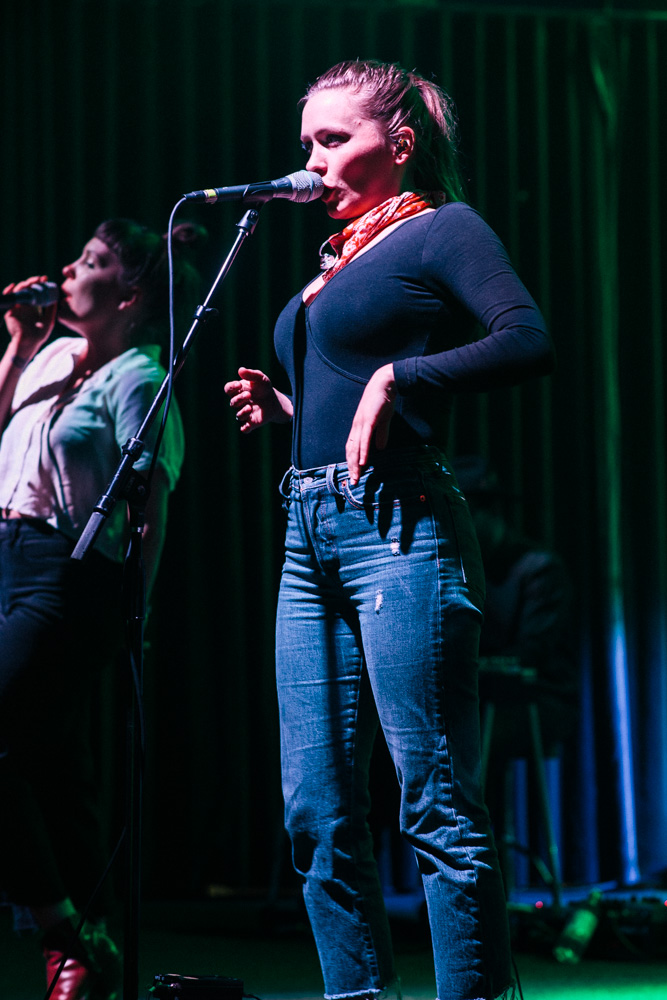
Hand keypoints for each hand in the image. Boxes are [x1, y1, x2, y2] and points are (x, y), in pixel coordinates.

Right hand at [3, 274, 57, 359]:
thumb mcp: (49, 320)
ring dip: (24, 284)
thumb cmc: (39, 335)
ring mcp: (17, 307)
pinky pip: (8, 298)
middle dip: (33, 282)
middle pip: (27, 289)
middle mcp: (24, 305)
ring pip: (18, 291)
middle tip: (40, 279)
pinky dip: (9, 291)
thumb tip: (56, 298)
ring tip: (32, 282)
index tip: (45, 279)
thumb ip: (51, 310)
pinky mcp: (10, 310)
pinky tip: (14, 286)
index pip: (35, 292)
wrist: (29, 343)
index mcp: (33, 307)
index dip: (40, 285)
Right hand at [223, 366, 292, 432]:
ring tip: (250, 407)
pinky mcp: (252, 423)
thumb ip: (251, 374)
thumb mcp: (261, 378)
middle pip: (232, 402)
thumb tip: (240, 370)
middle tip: (249, 394)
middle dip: (239, 398)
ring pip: (238, 416)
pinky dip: (245, 428)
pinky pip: (245, 428)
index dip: (231, 387)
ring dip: (242, 412)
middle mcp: (239, 403)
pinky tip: (248, 425)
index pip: (228, 389)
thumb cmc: (264, 388)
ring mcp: (245, 413)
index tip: (239, 384)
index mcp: (238, 391)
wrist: (275, 401)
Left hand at [346, 363, 396, 484]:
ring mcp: (361, 423)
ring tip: (356, 476)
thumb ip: (381, 435)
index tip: (355, 474)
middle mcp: (357, 427)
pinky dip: (363, 451)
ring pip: (355, 447)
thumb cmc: (383, 401)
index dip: (352, 461)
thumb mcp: (383, 422)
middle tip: (353, 481)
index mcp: (359, 427)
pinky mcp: (368, 420)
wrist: (385, 384)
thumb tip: (380, 448)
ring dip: (355, 463)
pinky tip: (363, 462)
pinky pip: (365, 439)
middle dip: (351, 467)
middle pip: (351, 450)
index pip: (353, 448)